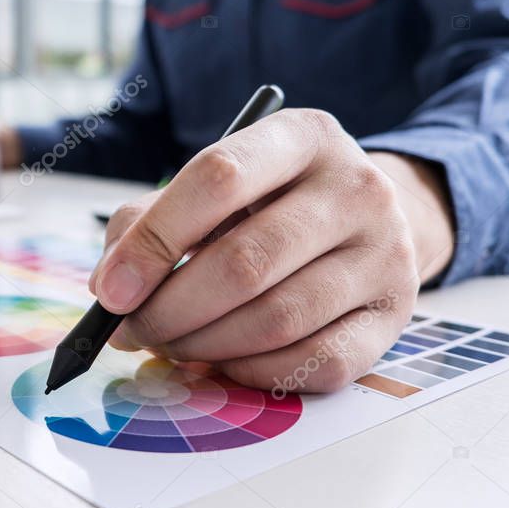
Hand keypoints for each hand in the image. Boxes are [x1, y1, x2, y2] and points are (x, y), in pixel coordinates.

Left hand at [88, 109, 454, 393]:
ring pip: (277, 319)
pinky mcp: (397, 316)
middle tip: (136, 330)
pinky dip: (253, 371)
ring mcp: (386, 253)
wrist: (367, 219)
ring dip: (205, 345)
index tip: (110, 291)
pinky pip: (316, 362)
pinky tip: (225, 359)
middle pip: (244, 262)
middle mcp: (356, 187)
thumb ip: (150, 223)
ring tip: (172, 343)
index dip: (153, 240)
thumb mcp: (215, 186)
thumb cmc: (269, 201)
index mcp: (302, 136)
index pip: (218, 178)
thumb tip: (110, 289)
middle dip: (171, 309)